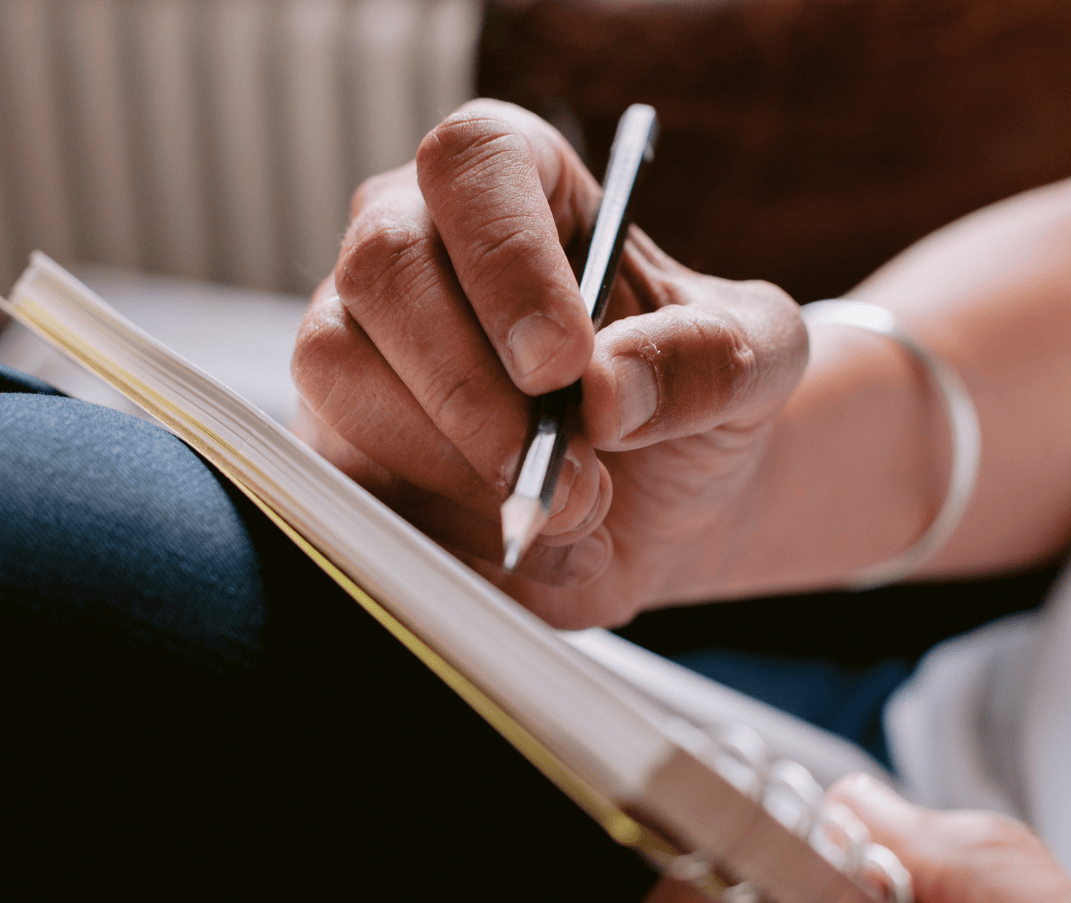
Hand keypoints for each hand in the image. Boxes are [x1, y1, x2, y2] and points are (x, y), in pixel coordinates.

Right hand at [292, 99, 806, 627]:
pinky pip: (349, 472)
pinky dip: (443, 526)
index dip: (508, 259)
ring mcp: (368, 342)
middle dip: (474, 392)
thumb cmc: (689, 397)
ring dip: (456, 464)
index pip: (472, 164)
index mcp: (521, 188)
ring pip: (339, 370)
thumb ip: (710, 358)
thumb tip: (606, 390)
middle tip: (570, 475)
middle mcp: (423, 248)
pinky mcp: (348, 437)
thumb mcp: (755, 363)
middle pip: (383, 267)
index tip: (563, 362)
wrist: (657, 499)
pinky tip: (526, 544)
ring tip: (569, 512)